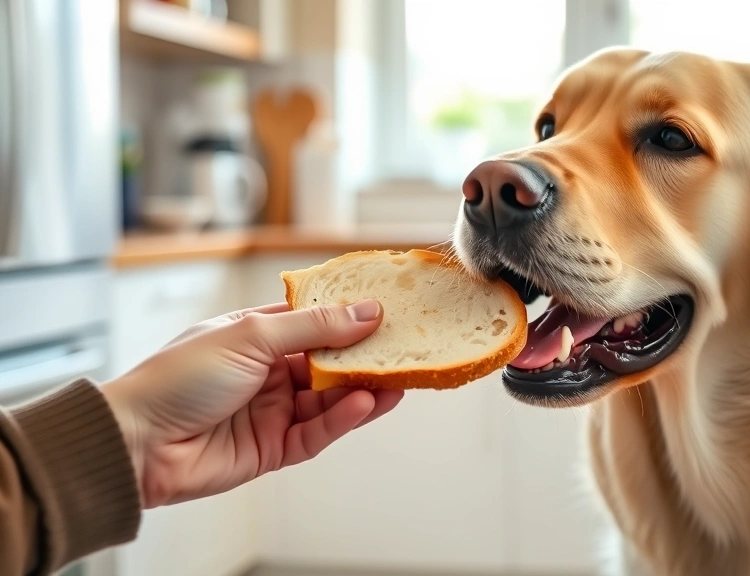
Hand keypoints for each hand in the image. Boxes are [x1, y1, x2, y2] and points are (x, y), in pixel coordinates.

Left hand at [101, 300, 401, 507]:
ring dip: (362, 389)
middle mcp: (267, 372)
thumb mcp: (251, 336)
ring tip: (395, 381)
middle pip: (329, 362)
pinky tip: (363, 403)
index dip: (350, 317)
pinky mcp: (274, 448)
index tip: (388, 311)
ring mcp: (272, 411)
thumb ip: (314, 327)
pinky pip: (318, 432)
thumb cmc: (177, 378)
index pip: (315, 322)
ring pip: (330, 399)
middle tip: (404, 349)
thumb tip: (366, 311)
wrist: (136, 443)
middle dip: (365, 357)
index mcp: (256, 336)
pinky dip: (342, 418)